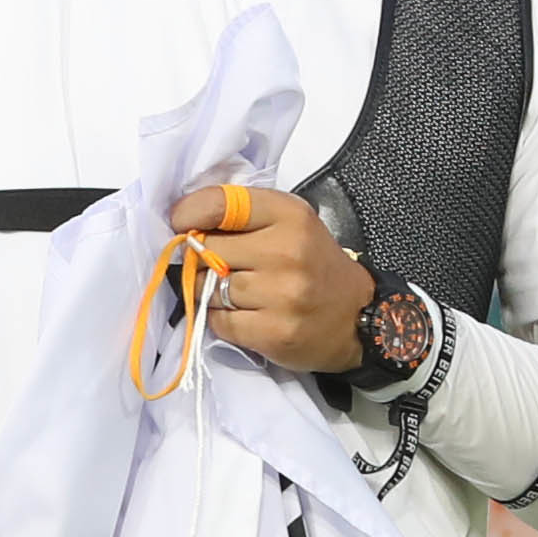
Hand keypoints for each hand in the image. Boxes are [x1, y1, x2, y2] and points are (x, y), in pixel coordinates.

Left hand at [171, 183, 374, 371]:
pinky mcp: (274, 332)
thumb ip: (245, 216)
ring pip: (209, 288)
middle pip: (207, 249)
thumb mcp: (290, 222)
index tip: (180, 223)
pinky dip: (220, 319)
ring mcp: (281, 295)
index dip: (189, 213)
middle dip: (201, 257)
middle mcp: (286, 251)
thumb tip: (185, 224)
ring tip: (230, 291)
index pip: (220, 204)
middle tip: (214, 264)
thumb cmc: (314, 263)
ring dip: (209, 291)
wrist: (357, 317)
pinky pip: (219, 322)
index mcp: (289, 215)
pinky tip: (240, 314)